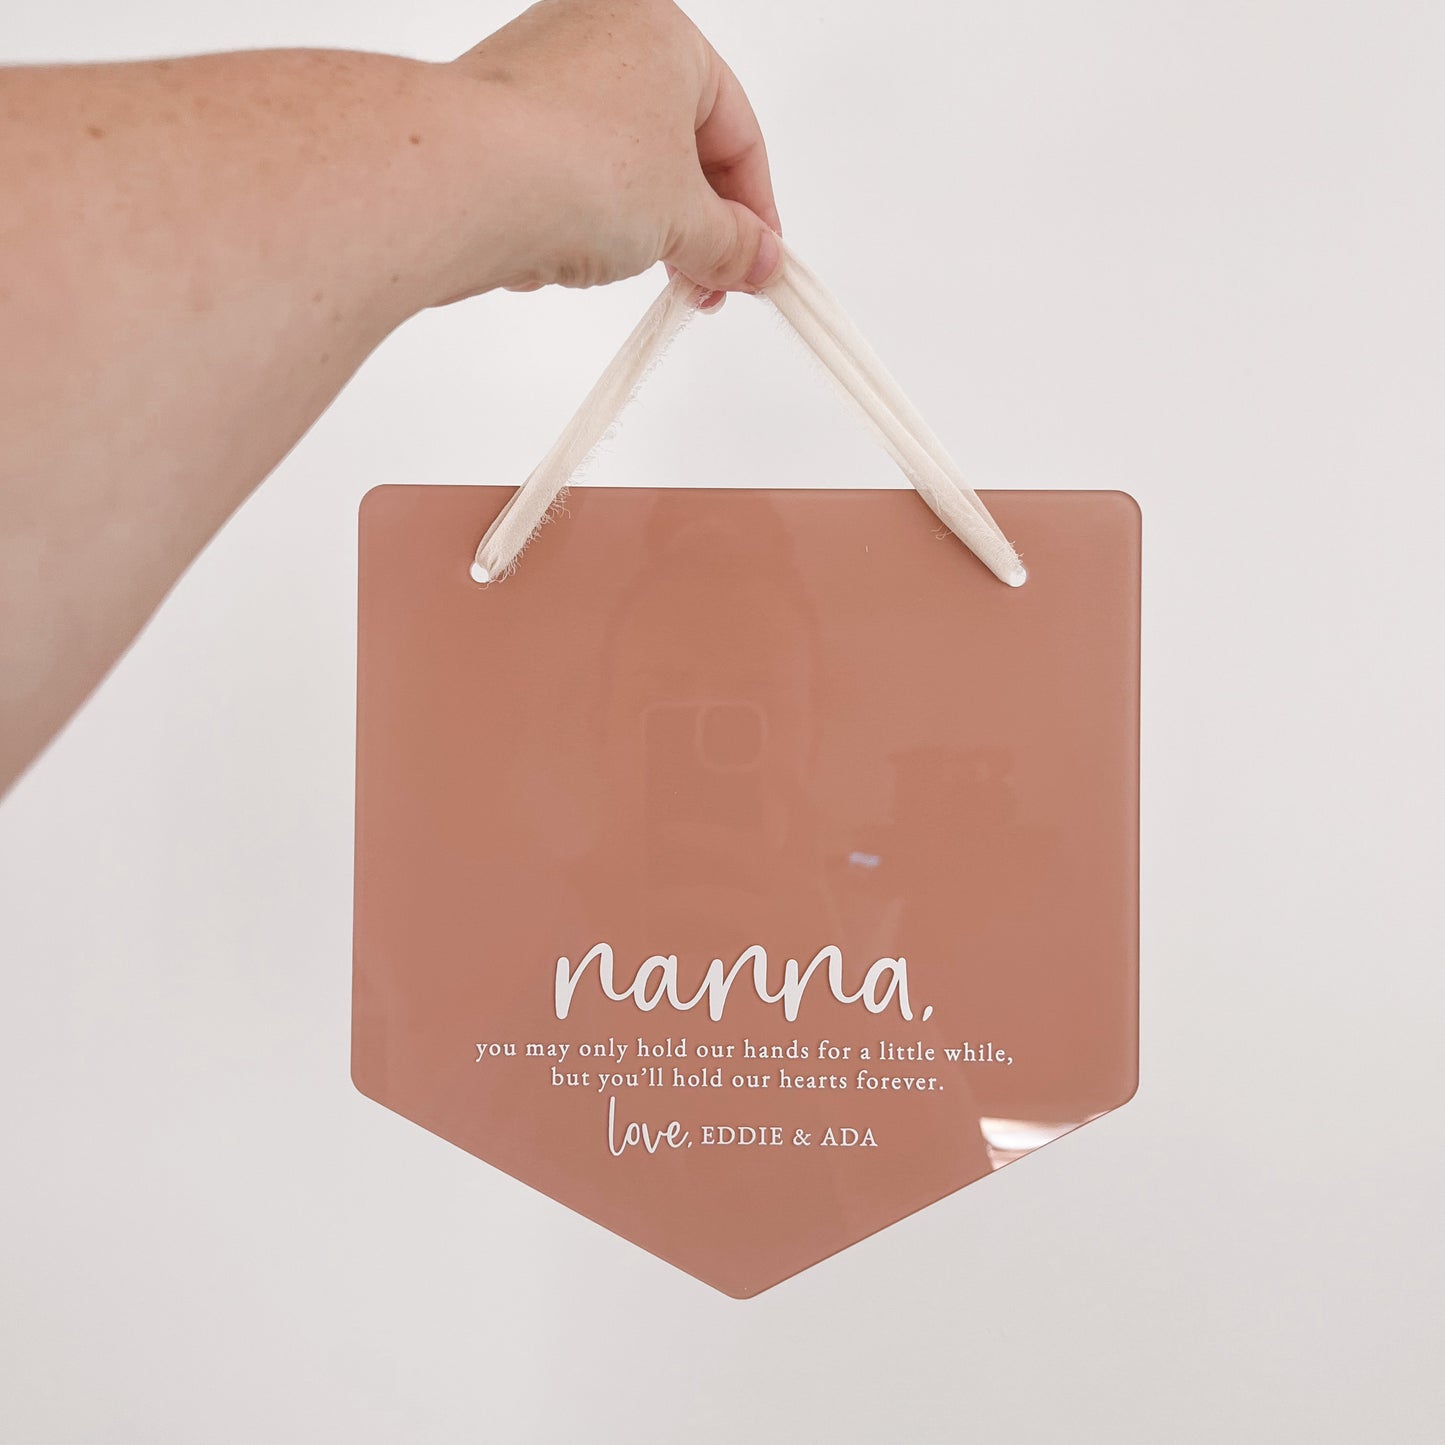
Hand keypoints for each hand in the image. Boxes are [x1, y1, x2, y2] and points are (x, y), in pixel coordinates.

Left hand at [448, 0, 780, 298]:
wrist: (459, 182)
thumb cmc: (577, 166)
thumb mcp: (685, 219)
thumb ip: (732, 244)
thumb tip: (758, 262)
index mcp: (662, 30)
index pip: (737, 131)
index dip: (756, 211)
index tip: (759, 266)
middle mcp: (598, 32)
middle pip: (675, 147)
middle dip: (694, 228)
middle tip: (705, 285)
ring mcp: (540, 74)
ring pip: (616, 167)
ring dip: (635, 232)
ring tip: (632, 274)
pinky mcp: (497, 120)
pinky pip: (560, 178)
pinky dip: (574, 223)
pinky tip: (566, 258)